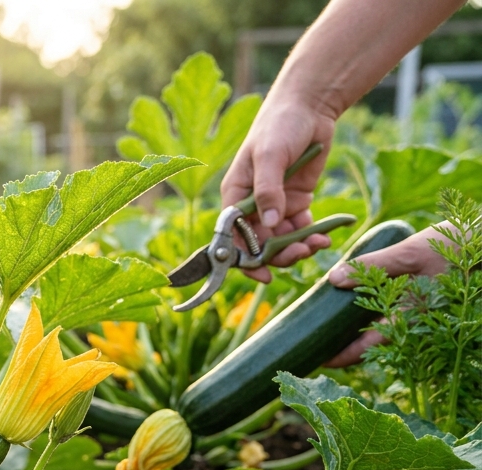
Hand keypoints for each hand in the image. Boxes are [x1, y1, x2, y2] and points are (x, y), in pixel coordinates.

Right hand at [221, 98, 336, 281]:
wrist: (309, 108)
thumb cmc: (279, 126)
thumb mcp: (269, 156)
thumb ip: (268, 191)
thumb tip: (268, 224)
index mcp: (235, 196)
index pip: (232, 237)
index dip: (244, 259)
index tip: (262, 274)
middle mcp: (252, 206)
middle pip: (259, 244)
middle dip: (278, 255)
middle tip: (301, 253)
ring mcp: (275, 205)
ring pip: (282, 240)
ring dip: (298, 247)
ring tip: (317, 245)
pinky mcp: (296, 201)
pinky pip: (301, 228)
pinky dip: (312, 236)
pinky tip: (325, 236)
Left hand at [323, 225, 451, 366]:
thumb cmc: (453, 248)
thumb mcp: (410, 253)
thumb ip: (373, 265)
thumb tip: (333, 280)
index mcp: (409, 320)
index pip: (366, 348)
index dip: (338, 357)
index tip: (314, 360)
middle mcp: (411, 323)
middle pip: (366, 342)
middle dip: (339, 344)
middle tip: (309, 342)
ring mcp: (413, 314)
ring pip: (374, 327)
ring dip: (350, 328)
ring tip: (320, 323)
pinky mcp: (416, 301)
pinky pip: (386, 313)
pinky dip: (364, 311)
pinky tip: (346, 301)